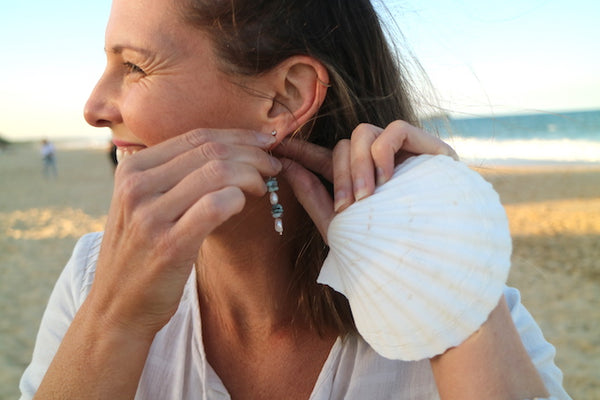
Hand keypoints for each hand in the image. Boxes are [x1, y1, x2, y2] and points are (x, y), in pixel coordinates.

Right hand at [88, 129, 280, 337]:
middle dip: (252, 153)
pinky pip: (216, 206)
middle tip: (273, 164)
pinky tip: (246, 203)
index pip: (196, 136)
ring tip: (265, 185)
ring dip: (252, 174)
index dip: (238, 135)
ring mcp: (150, 215)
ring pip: (218, 173)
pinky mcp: (169, 245)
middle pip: (210, 151)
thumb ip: (170, 176)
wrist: (115, 308)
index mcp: (132, 169)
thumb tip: (222, 149)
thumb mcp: (141, 205)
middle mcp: (137, 186)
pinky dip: (239, 198)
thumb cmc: (140, 253)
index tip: (264, 142)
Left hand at [276, 120, 456, 241]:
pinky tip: (386, 179)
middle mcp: (378, 164)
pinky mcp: (429, 147)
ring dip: (359, 166)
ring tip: (368, 198)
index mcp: (358, 181)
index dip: (301, 150)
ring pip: (364, 134)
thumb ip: (312, 194)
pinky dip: (384, 152)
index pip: (324, 157)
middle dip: (340, 174)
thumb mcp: (339, 225)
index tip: (277, 146)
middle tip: (349, 206)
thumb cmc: (384, 250)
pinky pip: (396, 130)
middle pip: (343, 146)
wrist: (430, 262)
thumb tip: (286, 166)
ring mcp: (403, 154)